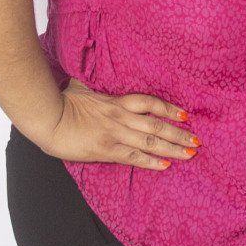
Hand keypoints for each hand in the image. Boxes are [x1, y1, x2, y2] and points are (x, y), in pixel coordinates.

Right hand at [31, 80, 197, 169]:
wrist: (48, 117)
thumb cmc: (62, 101)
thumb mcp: (83, 88)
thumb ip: (95, 87)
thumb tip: (93, 80)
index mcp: (116, 101)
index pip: (150, 102)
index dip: (169, 108)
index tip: (185, 114)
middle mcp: (121, 117)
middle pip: (157, 124)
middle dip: (179, 133)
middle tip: (197, 140)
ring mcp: (115, 133)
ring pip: (151, 141)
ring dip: (173, 148)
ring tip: (190, 153)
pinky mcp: (106, 149)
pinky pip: (134, 157)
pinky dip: (152, 161)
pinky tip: (166, 165)